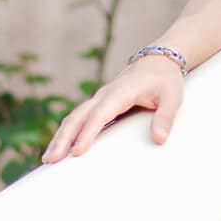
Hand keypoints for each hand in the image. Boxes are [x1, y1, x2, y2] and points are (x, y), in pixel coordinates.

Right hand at [42, 54, 184, 163]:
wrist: (158, 60)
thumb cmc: (165, 80)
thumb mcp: (172, 97)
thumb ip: (165, 117)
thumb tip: (159, 139)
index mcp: (120, 92)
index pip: (99, 114)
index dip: (88, 133)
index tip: (77, 151)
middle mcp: (104, 95)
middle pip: (78, 116)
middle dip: (63, 138)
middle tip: (51, 160)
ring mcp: (100, 99)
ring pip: (74, 118)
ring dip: (60, 137)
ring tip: (48, 159)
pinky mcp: (100, 105)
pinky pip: (80, 118)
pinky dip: (68, 133)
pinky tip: (61, 149)